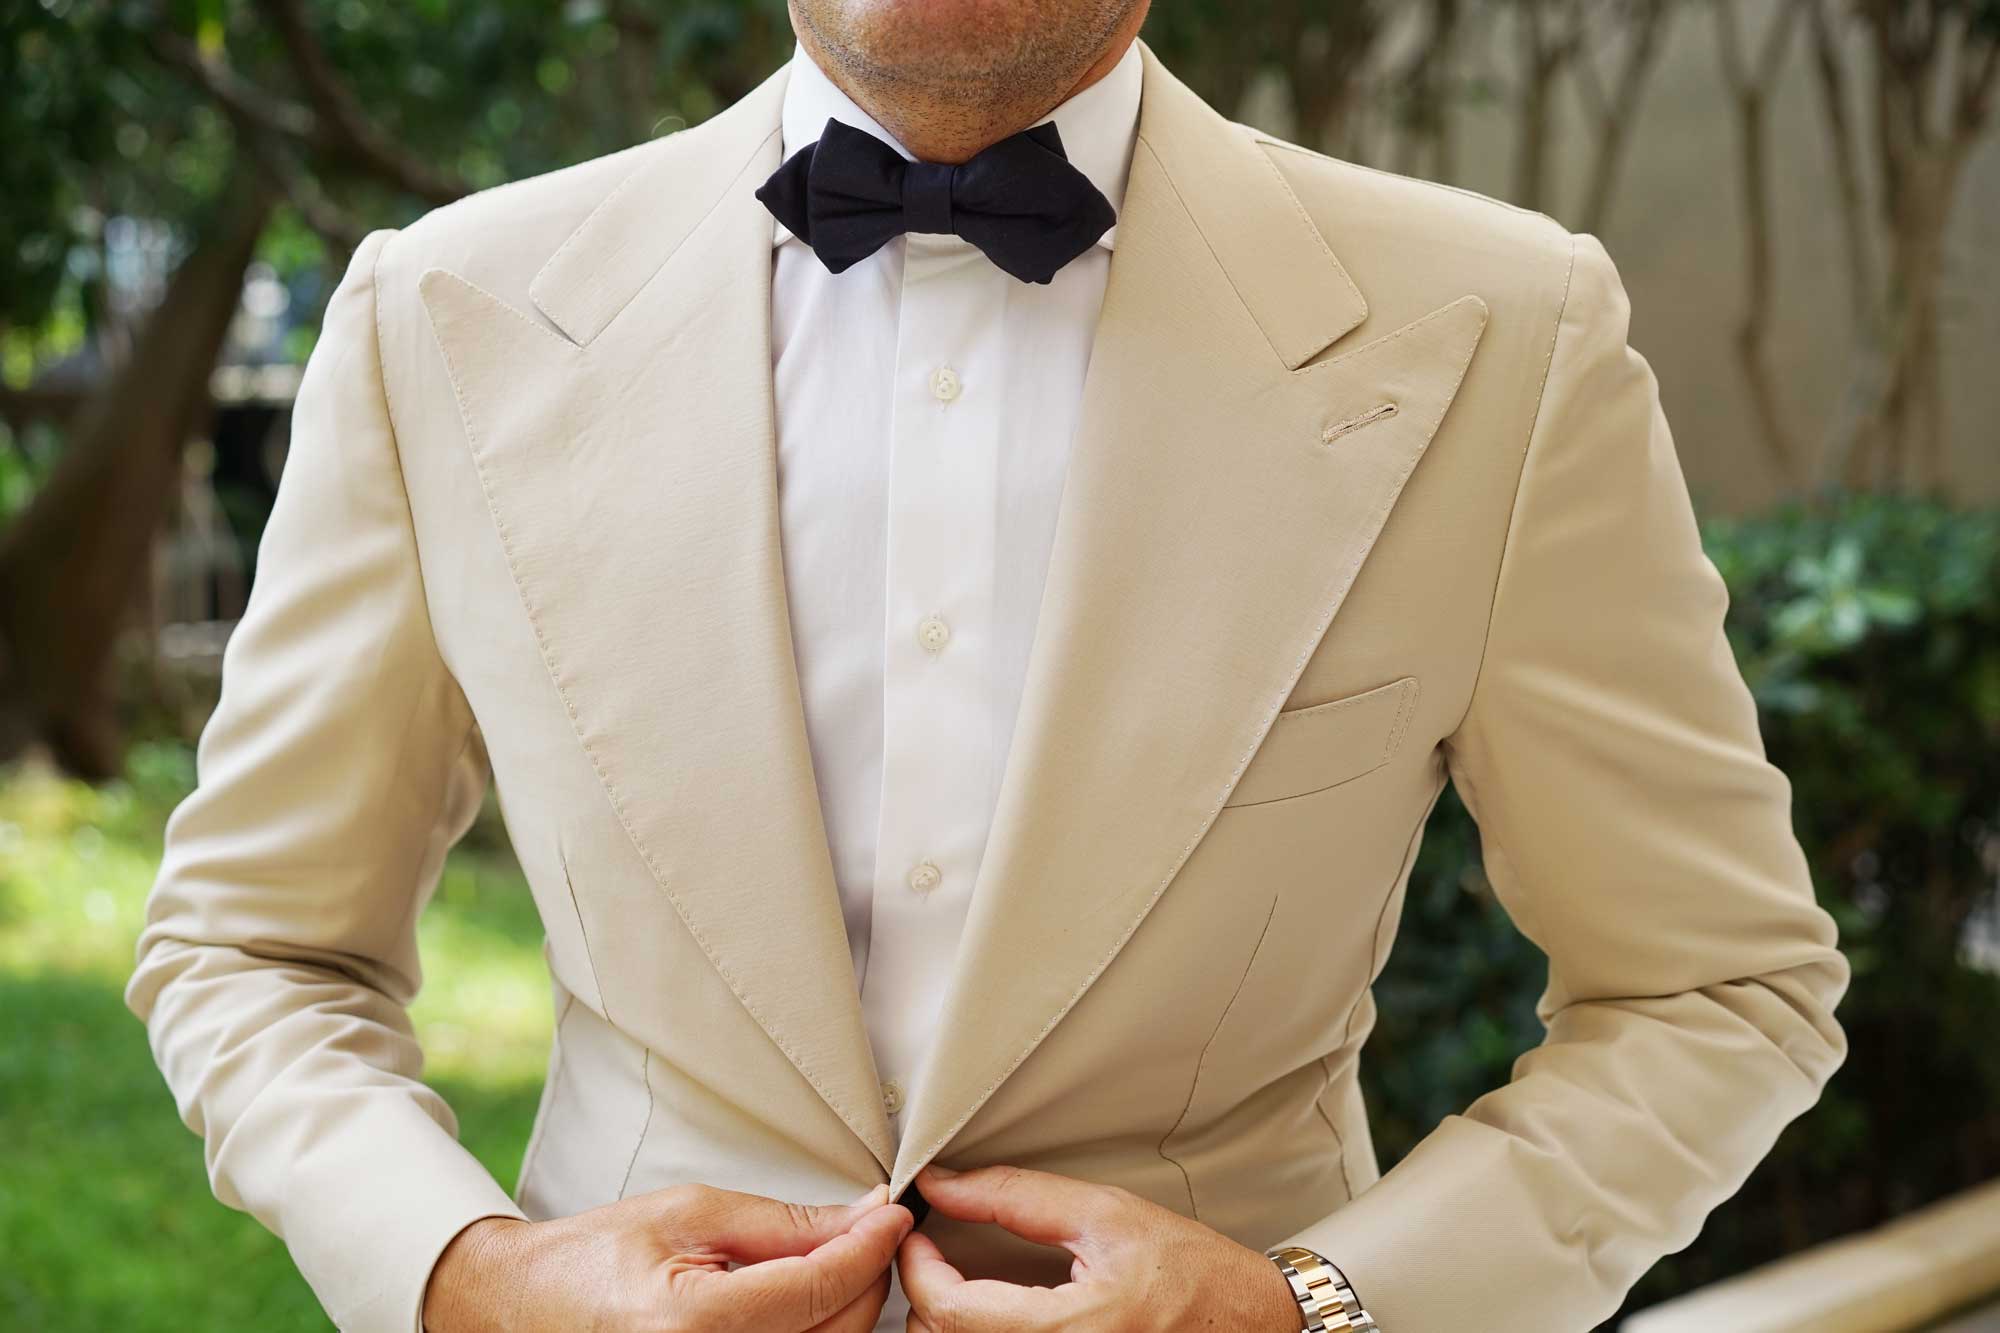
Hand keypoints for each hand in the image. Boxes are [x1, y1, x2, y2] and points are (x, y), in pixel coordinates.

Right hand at [422, 1180, 912, 1331]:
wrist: (525, 1308)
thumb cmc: (593, 1260)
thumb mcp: (690, 1213)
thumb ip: (782, 1224)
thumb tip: (860, 1217)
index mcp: (692, 1325)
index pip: (819, 1288)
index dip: (869, 1246)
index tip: (893, 1215)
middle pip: (837, 1332)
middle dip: (863, 1277)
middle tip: (865, 1232)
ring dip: (844, 1310)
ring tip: (828, 1266)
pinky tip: (804, 1304)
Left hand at [897, 1163, 1303, 1331]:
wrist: (1250, 1324)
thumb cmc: (1192, 1271)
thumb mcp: (1104, 1214)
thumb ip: (1014, 1197)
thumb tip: (943, 1183)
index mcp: (1070, 1330)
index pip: (949, 1310)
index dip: (915, 1265)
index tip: (915, 1231)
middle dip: (926, 1291)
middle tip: (932, 1249)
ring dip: (948, 1317)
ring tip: (960, 1278)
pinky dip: (977, 1332)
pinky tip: (990, 1310)